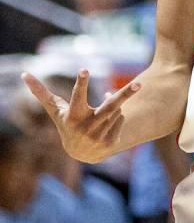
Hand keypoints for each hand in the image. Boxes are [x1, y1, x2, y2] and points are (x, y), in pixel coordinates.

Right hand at [21, 70, 140, 163]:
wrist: (80, 153)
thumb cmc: (66, 123)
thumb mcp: (55, 110)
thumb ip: (41, 93)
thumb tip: (24, 74)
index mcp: (73, 116)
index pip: (78, 96)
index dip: (81, 83)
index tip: (84, 69)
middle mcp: (87, 127)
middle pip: (110, 106)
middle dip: (126, 94)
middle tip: (140, 84)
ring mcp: (101, 136)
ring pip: (116, 109)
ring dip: (113, 103)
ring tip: (103, 107)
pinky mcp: (111, 143)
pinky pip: (120, 118)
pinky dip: (117, 114)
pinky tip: (108, 120)